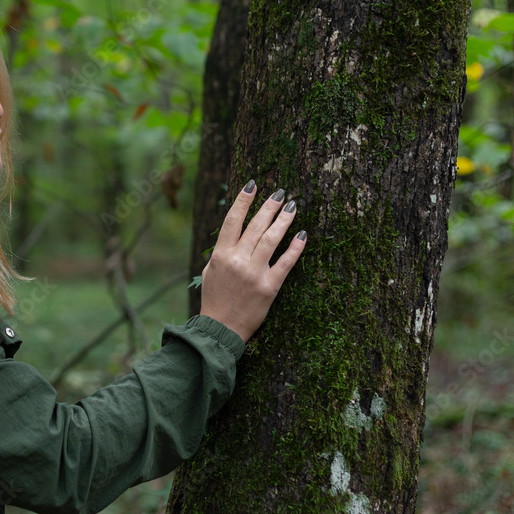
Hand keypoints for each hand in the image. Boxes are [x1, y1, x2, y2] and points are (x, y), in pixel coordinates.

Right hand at [199, 181, 305, 342]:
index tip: (252, 185)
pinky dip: (295, 248)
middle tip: (280, 192)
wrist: (221, 329)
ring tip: (292, 205)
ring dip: (283, 220)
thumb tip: (235, 232)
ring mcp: (254, 273)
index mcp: (221, 255)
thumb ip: (222, 252)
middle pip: (255, 226)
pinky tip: (302, 234)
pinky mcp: (269, 287)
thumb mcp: (210, 271)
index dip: (242, 201)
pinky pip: (285, 263)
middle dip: (268, 206)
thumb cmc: (214, 299)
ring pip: (271, 239)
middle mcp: (238, 261)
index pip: (232, 221)